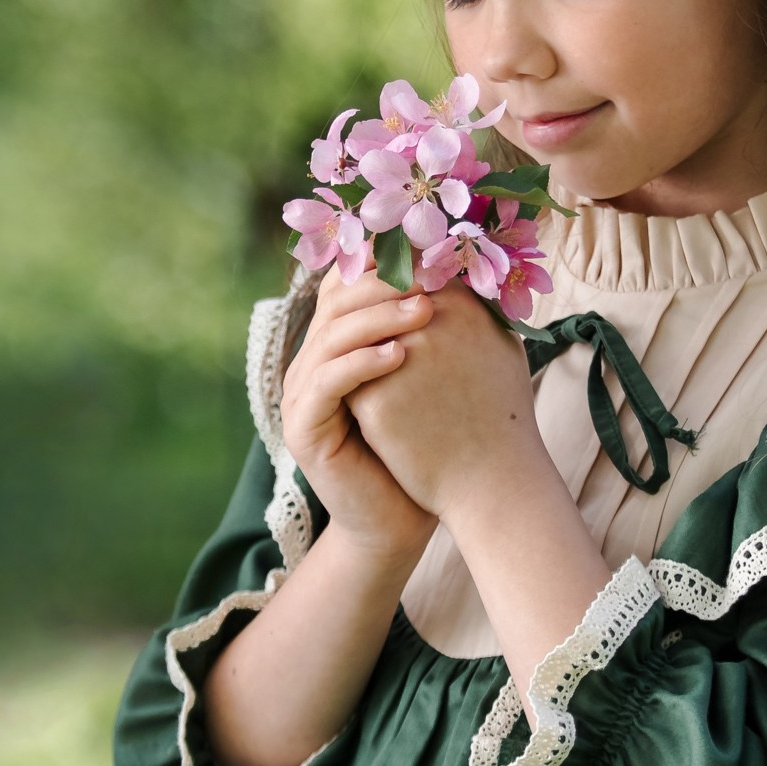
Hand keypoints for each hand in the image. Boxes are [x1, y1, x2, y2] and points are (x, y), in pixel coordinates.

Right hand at [279, 270, 439, 562]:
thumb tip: (466, 267)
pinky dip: (362, 362)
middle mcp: (310, 361)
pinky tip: (401, 354)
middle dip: (384, 284)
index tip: (432, 250)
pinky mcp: (301, 427)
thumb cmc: (425, 444)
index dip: (383, 264)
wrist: (404, 516)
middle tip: (430, 276)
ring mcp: (300, 394)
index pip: (347, 285)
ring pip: (331, 337)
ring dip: (379, 318)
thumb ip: (431, 326)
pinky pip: (327, 382)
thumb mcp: (429, 374)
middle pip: (334, 302)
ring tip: (425, 310)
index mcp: (336, 344)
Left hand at [348, 280, 545, 521]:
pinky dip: (350, 379)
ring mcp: (400, 359)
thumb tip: (447, 272)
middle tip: (354, 309)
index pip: (411, 266)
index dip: (392, 272)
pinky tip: (357, 392)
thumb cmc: (501, 414)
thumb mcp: (500, 346)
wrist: (493, 481)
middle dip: (364, 300)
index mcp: (463, 304)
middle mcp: (432, 323)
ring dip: (353, 339)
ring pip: (354, 332)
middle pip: (375, 293)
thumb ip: (474, 305)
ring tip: (353, 352)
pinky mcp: (374, 399)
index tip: (382, 283)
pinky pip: (346, 373)